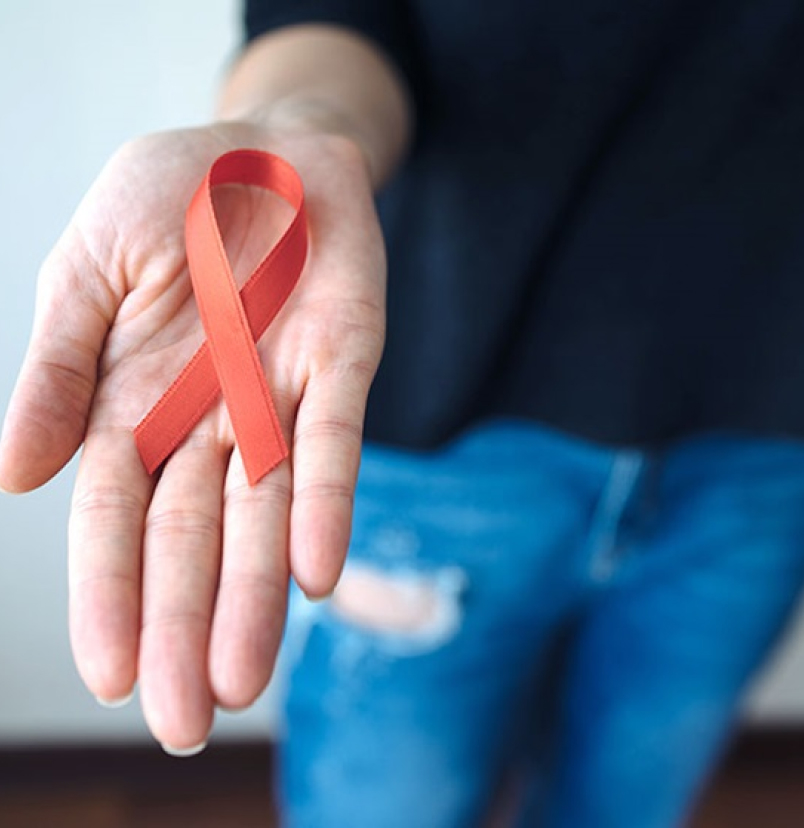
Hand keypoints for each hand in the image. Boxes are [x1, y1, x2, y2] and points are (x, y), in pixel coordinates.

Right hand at [0, 120, 385, 750]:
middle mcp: (208, 418)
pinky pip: (331, 446)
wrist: (267, 150)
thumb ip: (60, 369)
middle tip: (186, 722)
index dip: (110, 597)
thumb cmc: (173, 201)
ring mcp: (277, 397)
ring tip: (244, 680)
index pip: (117, 520)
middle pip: (193, 541)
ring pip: (265, 515)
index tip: (109, 677)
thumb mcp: (90, 268)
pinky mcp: (343, 366)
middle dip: (186, 628)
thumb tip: (13, 477)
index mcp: (136, 402)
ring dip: (257, 595)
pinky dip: (323, 507)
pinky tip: (316, 574)